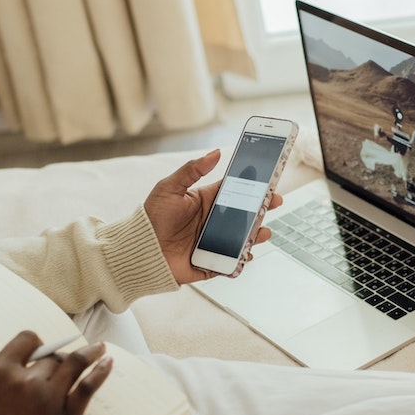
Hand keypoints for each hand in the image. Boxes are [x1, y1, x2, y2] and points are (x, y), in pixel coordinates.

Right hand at [0, 332, 111, 414]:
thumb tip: (21, 358)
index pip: (27, 340)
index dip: (36, 344)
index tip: (42, 349)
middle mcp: (25, 380)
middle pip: (51, 357)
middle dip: (55, 360)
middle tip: (60, 367)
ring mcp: (48, 398)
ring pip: (73, 365)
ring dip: (88, 354)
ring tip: (100, 348)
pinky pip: (88, 387)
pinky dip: (100, 371)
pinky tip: (107, 362)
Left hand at [144, 149, 281, 284]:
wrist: (139, 249)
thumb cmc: (151, 217)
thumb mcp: (169, 188)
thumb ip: (192, 170)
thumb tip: (216, 152)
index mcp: (206, 201)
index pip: (235, 192)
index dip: (252, 187)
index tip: (268, 181)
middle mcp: (213, 221)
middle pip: (244, 214)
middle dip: (262, 209)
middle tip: (275, 203)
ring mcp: (214, 242)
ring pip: (242, 237)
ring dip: (256, 234)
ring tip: (263, 231)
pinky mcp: (211, 262)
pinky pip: (231, 261)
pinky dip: (242, 258)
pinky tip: (247, 254)